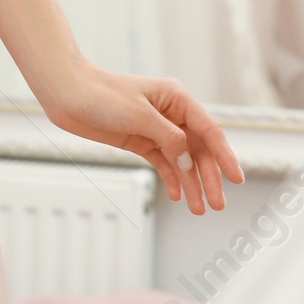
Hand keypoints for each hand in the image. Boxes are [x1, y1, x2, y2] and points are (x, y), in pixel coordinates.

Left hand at [41, 65, 243, 214]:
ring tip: (198, 209)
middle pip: (198, 149)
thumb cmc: (102, 95)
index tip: (236, 179)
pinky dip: (171, 178)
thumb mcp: (139, 116)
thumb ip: (169, 139)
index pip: (209, 130)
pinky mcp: (139, 140)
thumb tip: (190, 161)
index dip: (224, 155)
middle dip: (208, 177)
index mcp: (177, 98)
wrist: (67, 94)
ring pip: (181, 159)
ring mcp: (155, 128)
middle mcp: (171, 113)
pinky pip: (163, 162)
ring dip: (191, 183)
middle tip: (217, 204)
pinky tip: (179, 195)